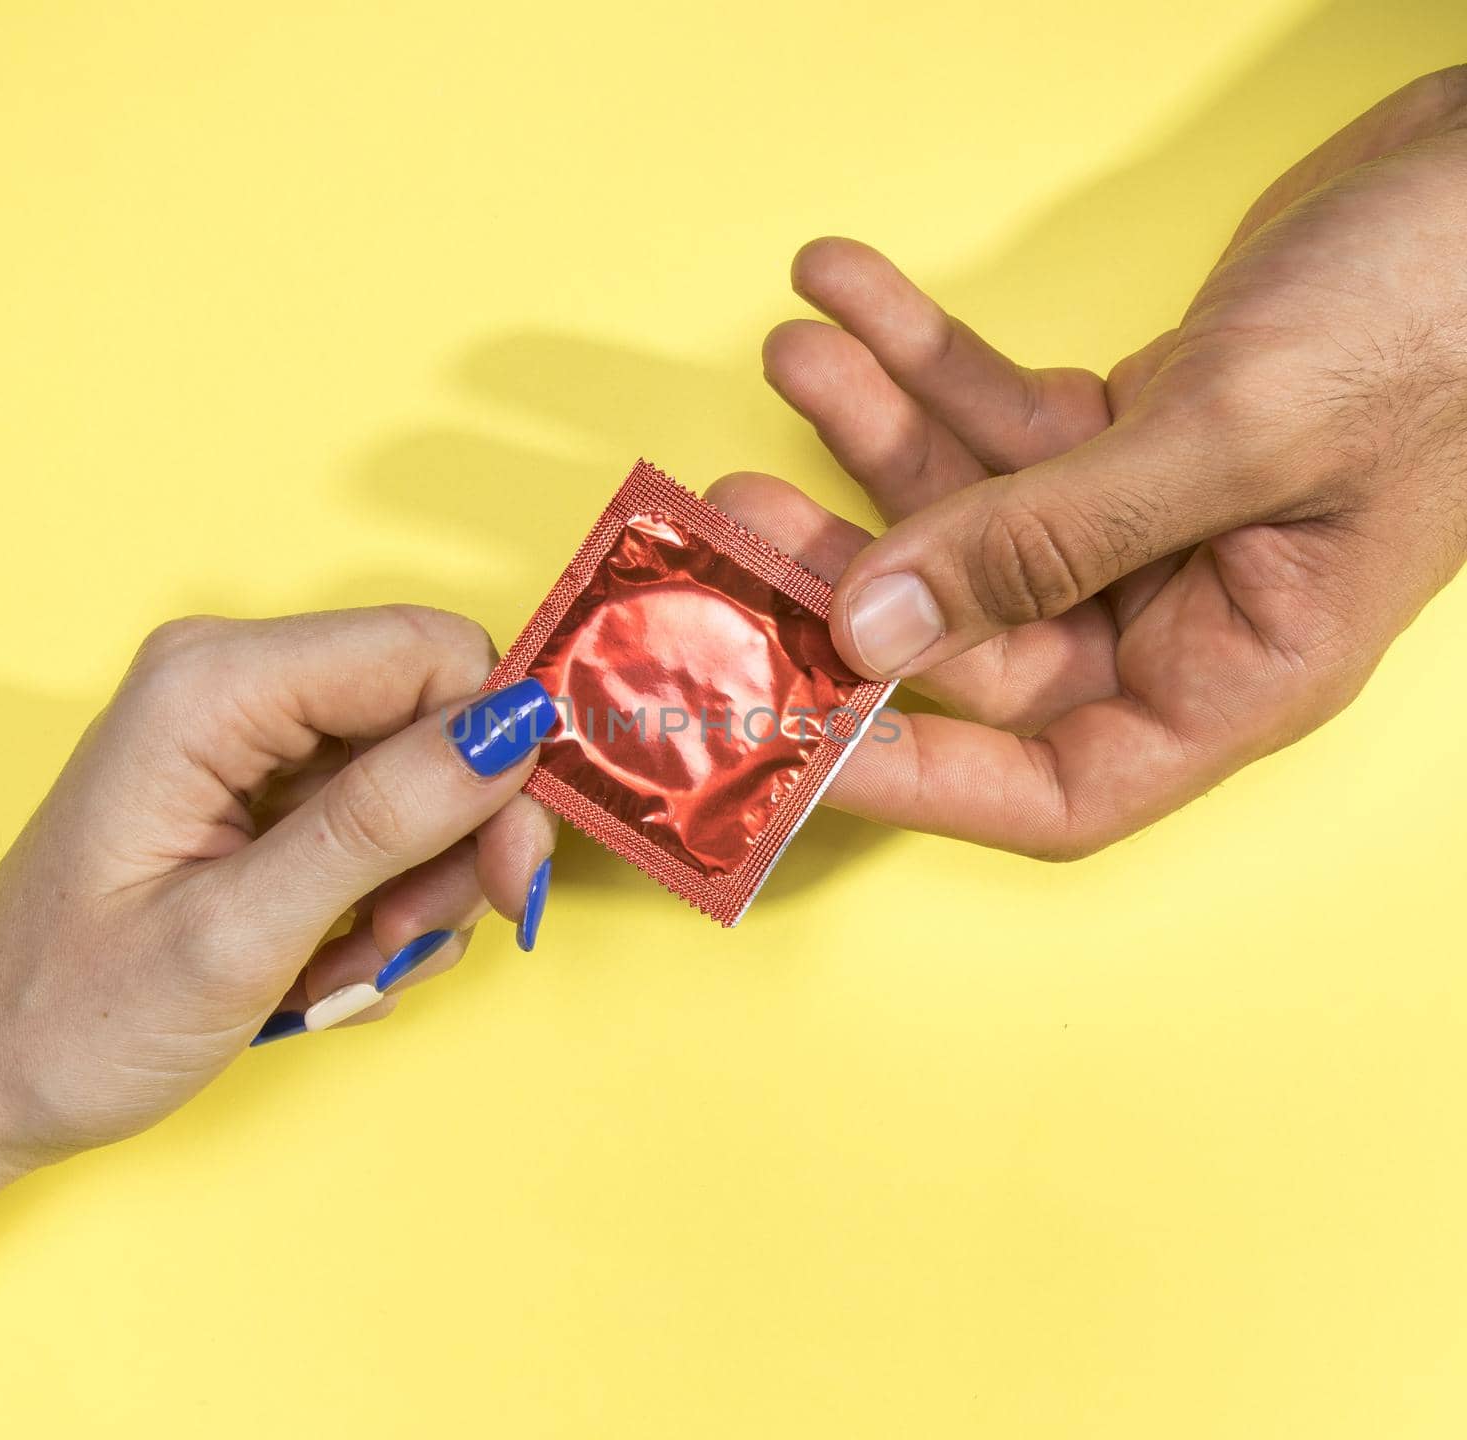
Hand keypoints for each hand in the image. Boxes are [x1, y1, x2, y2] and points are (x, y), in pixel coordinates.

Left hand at [0, 607, 555, 1313]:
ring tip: (343, 962)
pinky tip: (327, 960)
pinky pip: (383, 822)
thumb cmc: (71, 1017)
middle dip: (453, 838)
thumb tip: (511, 731)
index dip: (494, 751)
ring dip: (415, 889)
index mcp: (214, 686)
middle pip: (435, 718)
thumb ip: (380, 821)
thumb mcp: (239, 931)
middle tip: (414, 935)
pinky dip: (383, 902)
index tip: (503, 867)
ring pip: (422, 781)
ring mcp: (250, 740)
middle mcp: (236, 687)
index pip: (428, 652)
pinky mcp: (264, 792)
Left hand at [712, 67, 1466, 858]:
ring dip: (873, 432)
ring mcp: (1148, 525)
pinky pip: (1002, 417)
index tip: (781, 731)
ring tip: (794, 353)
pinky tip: (846, 291)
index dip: (906, 776)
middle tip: (735, 505)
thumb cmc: (1443, 315)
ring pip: (971, 512)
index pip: (1044, 784)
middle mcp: (1179, 617)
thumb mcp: (1237, 434)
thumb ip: (1049, 539)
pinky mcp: (1129, 435)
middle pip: (969, 634)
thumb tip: (877, 630)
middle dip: (847, 561)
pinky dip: (928, 356)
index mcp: (1233, 676)